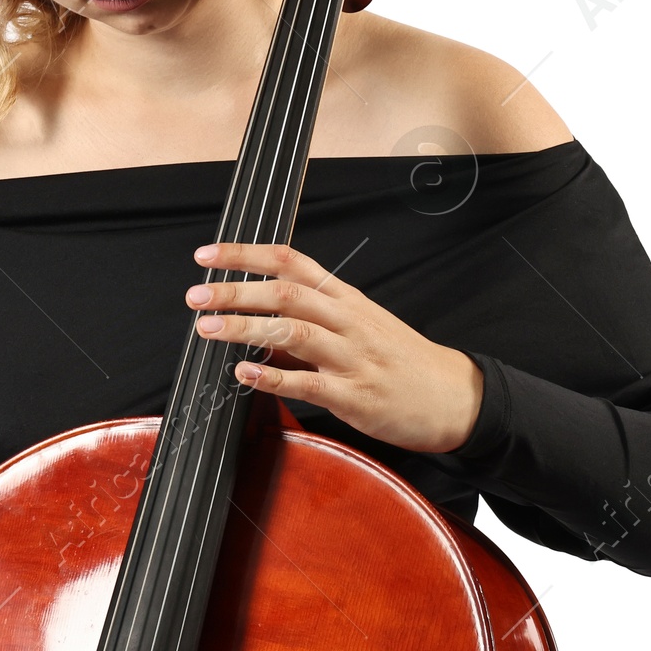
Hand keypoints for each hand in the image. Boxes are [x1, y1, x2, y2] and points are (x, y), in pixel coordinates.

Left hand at [186, 241, 483, 454]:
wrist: (453, 396)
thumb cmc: (400, 361)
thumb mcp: (358, 328)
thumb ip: (310, 321)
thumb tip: (258, 321)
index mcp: (345, 299)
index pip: (291, 262)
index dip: (246, 254)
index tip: (207, 254)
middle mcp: (347, 320)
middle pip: (286, 292)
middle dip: (235, 290)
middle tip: (196, 295)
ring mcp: (352, 357)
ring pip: (293, 331)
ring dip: (246, 327)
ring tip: (208, 329)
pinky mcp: (355, 395)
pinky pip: (309, 382)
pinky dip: (273, 376)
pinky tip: (244, 373)